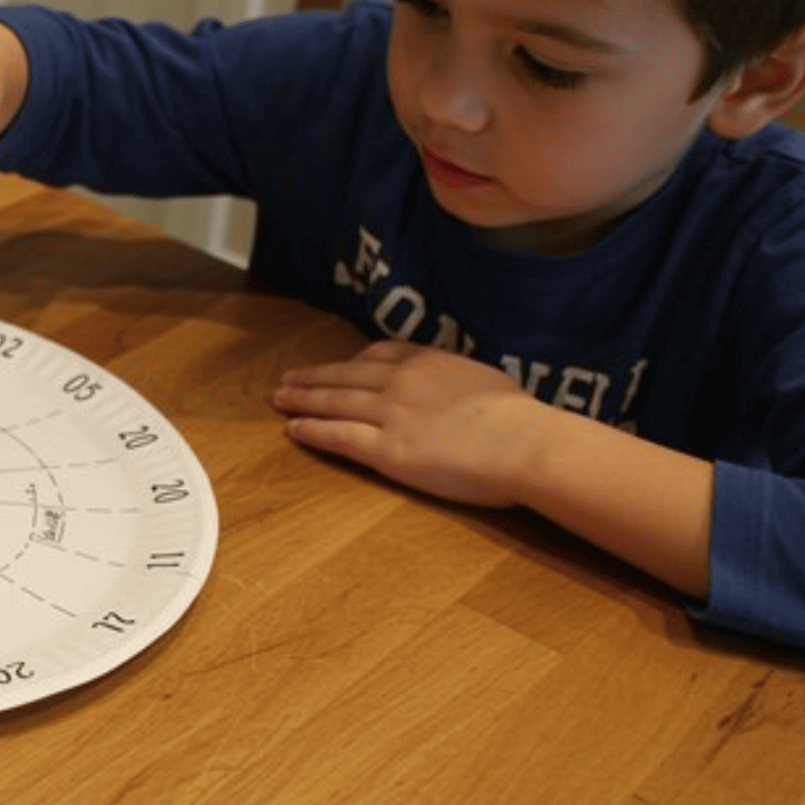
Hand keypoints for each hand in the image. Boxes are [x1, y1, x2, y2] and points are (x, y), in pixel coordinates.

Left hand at [272, 340, 545, 506]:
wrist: (524, 443)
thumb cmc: (521, 419)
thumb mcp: (486, 382)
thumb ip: (460, 382)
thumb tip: (460, 390)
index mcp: (429, 362)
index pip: (379, 354)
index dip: (351, 361)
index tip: (336, 365)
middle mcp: (401, 382)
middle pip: (346, 375)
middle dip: (314, 377)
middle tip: (287, 379)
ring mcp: (390, 414)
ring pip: (335, 402)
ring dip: (303, 400)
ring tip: (279, 400)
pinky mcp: (386, 450)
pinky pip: (339, 436)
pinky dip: (312, 431)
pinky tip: (294, 430)